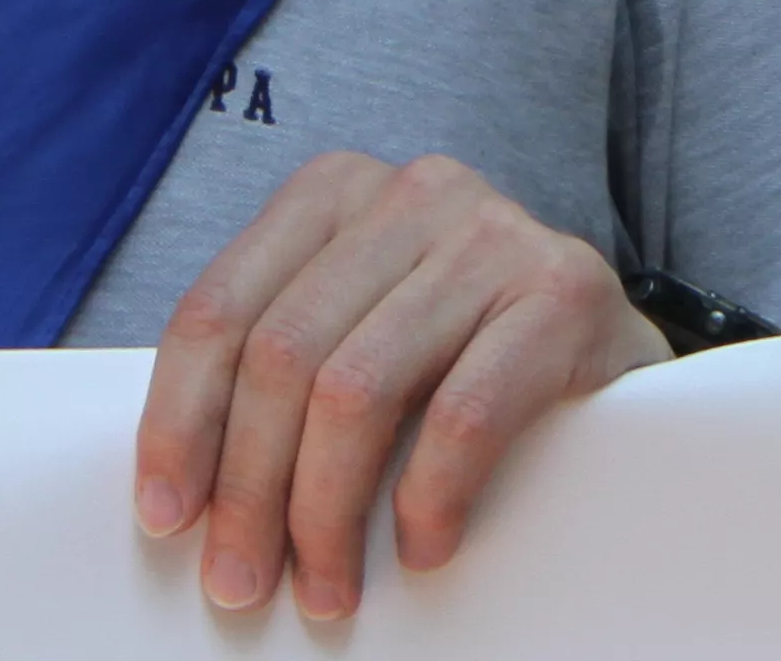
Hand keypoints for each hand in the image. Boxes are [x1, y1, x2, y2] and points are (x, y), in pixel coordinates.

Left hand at [133, 151, 668, 618]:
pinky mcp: (566, 288)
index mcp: (337, 192)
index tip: (167, 520)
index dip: (179, 423)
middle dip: (249, 488)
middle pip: (283, 355)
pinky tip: (421, 547)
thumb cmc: (463, 354)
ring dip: (325, 512)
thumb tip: (180, 493)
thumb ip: (282, 366)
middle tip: (243, 582)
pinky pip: (464, 413)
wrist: (613, 348)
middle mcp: (412, 192)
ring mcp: (494, 231)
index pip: (220, 309)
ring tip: (327, 589)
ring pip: (358, 389)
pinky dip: (428, 497)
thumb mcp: (360, 330)